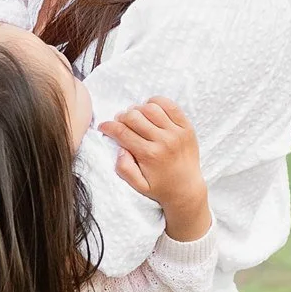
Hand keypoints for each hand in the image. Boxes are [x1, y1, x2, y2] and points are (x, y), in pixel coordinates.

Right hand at [98, 98, 211, 241]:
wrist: (187, 189)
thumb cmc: (161, 187)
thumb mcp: (138, 186)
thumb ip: (124, 169)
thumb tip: (120, 149)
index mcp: (150, 155)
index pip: (122, 132)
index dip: (108, 126)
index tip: (104, 126)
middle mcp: (164, 141)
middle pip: (134, 117)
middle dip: (121, 117)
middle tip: (120, 123)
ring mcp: (177, 132)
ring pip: (150, 108)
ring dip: (138, 109)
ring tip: (135, 117)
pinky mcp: (186, 127)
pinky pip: (170, 106)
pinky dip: (157, 102)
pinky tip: (150, 109)